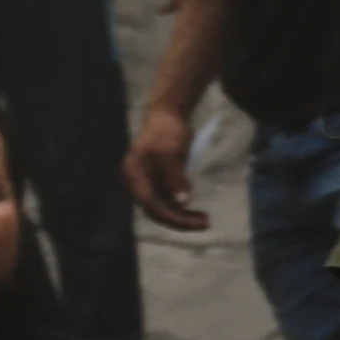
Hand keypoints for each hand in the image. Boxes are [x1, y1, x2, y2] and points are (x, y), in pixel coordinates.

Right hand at [125, 103, 208, 231]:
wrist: (167, 115)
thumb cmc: (167, 130)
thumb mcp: (171, 153)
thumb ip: (175, 179)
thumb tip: (183, 203)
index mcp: (134, 176)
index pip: (150, 204)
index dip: (171, 216)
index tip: (193, 221)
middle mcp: (137, 183)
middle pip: (156, 210)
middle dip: (180, 219)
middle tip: (205, 223)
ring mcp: (148, 183)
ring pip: (163, 208)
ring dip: (182, 216)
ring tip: (205, 220)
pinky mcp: (158, 182)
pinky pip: (168, 201)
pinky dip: (182, 208)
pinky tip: (197, 213)